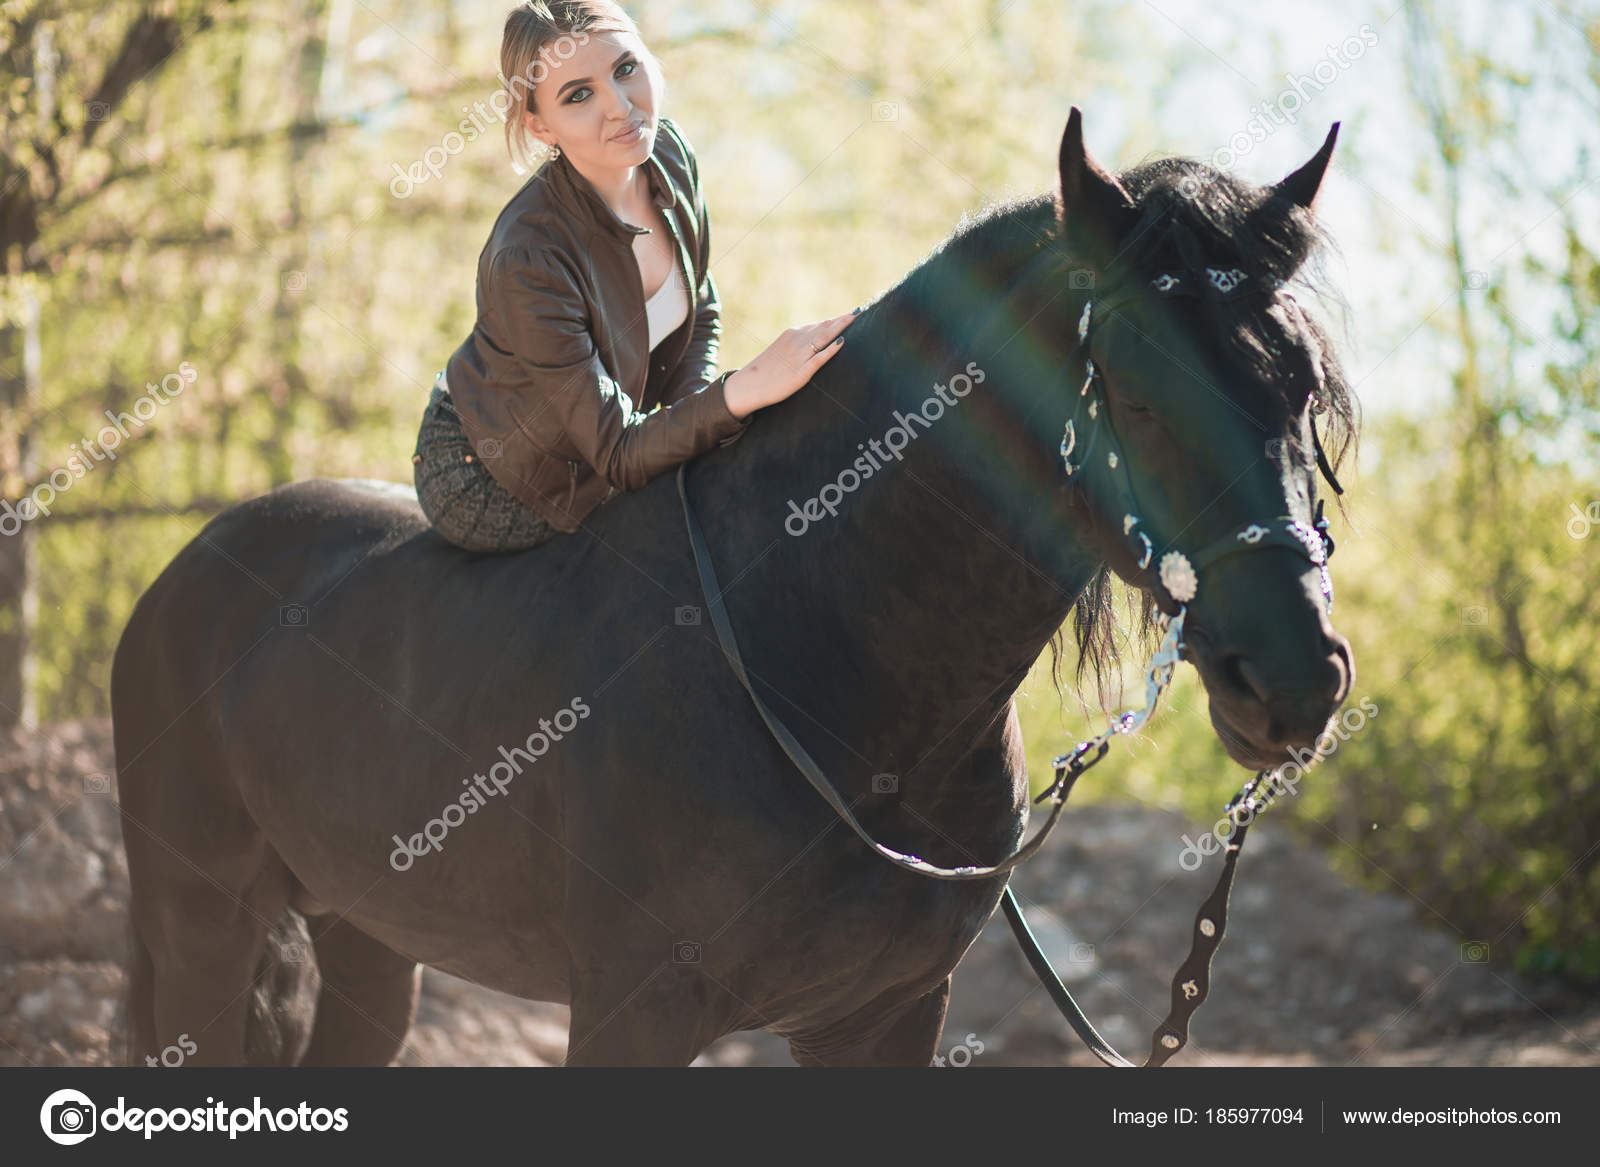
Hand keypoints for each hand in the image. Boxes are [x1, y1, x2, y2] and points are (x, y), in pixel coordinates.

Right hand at [722, 310, 858, 418]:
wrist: (748, 386)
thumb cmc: (765, 371)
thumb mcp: (780, 352)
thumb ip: (796, 345)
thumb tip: (813, 342)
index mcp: (791, 335)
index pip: (818, 325)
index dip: (836, 319)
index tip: (851, 314)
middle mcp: (796, 341)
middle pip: (824, 327)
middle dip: (842, 320)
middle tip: (859, 312)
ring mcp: (799, 357)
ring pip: (823, 338)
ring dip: (839, 328)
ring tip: (855, 319)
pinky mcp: (800, 373)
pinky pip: (818, 359)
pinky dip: (831, 350)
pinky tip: (842, 342)